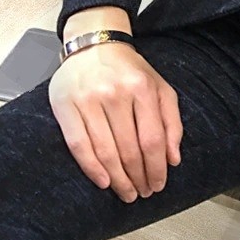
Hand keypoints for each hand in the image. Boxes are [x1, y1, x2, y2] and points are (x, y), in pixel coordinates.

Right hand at [49, 41, 182, 203]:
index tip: (158, 184)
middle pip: (129, 148)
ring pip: (105, 151)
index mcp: (142, 88)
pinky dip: (91, 168)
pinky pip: (79, 145)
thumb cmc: (130, 71)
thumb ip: (172, 121)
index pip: (152, 138)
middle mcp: (115, 93)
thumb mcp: (160, 87)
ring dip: (117, 179)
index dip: (157, 167)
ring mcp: (89, 100)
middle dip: (138, 177)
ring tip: (126, 192)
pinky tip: (103, 182)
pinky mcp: (66, 106)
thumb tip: (173, 159)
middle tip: (141, 193)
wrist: (94, 45)